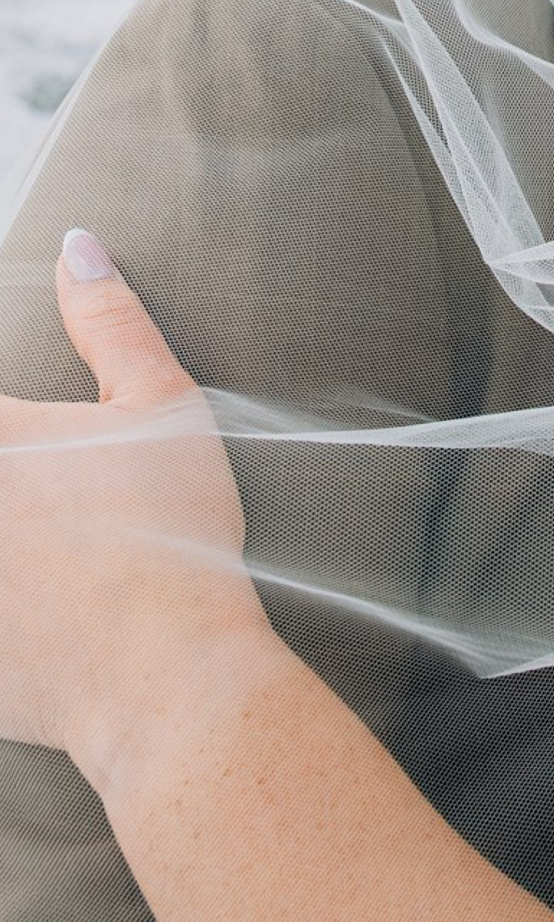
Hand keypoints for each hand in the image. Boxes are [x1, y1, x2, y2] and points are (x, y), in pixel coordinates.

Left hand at [0, 231, 274, 794]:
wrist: (163, 672)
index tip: (23, 435)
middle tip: (42, 493)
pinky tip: (26, 604)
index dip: (7, 423)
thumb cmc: (169, 536)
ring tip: (36, 540)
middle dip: (12, 474)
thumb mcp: (159, 406)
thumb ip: (110, 321)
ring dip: (4, 538)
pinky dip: (1, 611)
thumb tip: (81, 248)